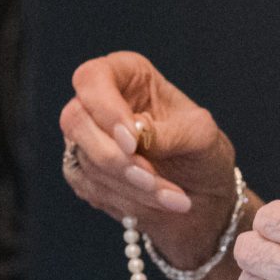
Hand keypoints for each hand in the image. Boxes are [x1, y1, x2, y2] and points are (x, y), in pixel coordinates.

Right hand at [58, 52, 239, 263]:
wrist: (203, 193)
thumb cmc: (202, 151)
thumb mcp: (201, 135)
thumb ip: (170, 132)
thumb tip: (136, 134)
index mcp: (127, 75)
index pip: (92, 78)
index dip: (104, 108)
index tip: (132, 142)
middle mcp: (98, 103)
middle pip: (76, 120)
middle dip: (114, 157)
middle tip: (152, 177)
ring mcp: (86, 139)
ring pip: (87, 161)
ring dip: (132, 186)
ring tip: (175, 197)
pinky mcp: (84, 173)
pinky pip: (92, 188)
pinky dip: (130, 201)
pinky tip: (162, 203)